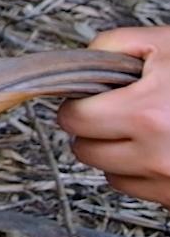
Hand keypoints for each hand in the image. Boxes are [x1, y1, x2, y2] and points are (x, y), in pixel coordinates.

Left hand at [59, 27, 169, 205]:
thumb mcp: (165, 43)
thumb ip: (113, 46)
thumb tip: (81, 64)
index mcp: (148, 113)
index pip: (75, 120)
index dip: (79, 103)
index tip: (90, 98)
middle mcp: (159, 155)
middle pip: (87, 151)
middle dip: (95, 130)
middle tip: (117, 112)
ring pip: (112, 176)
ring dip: (120, 155)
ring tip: (147, 130)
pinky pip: (143, 192)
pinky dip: (145, 174)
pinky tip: (164, 149)